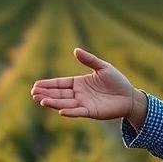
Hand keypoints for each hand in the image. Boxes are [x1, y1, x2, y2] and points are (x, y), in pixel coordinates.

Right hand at [30, 48, 145, 126]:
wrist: (129, 96)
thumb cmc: (116, 81)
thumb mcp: (103, 67)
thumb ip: (89, 60)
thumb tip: (75, 50)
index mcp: (79, 83)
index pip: (60, 84)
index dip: (48, 84)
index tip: (36, 85)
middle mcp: (78, 94)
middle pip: (59, 94)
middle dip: (46, 94)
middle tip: (33, 93)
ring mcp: (83, 104)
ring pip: (65, 103)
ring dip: (53, 103)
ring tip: (41, 101)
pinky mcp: (91, 112)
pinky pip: (78, 112)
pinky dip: (70, 112)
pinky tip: (60, 110)